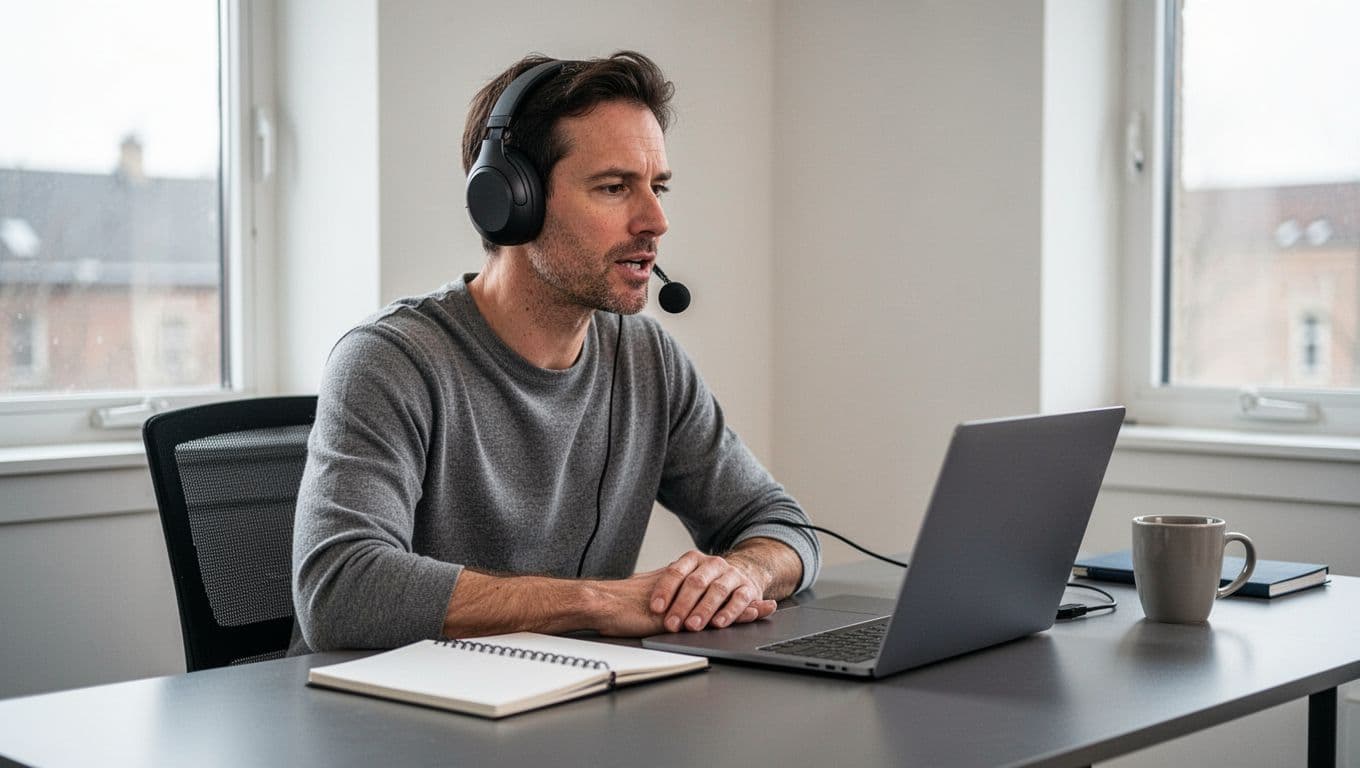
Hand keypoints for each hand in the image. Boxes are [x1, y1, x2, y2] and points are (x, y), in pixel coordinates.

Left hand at [649, 550, 776, 631]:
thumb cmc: (703, 583)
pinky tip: (719, 623)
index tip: (655, 608)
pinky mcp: (748, 588)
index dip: (664, 590)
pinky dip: (729, 612)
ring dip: (704, 610)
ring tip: (693, 626)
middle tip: (672, 624)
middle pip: (696, 582)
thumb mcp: (683, 580)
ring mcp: (731, 574)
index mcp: (692, 559)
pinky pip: (739, 599)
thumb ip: (664, 583)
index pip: (675, 572)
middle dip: (682, 605)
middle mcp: (712, 564)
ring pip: (717, 590)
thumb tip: (631, 585)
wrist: (738, 577)